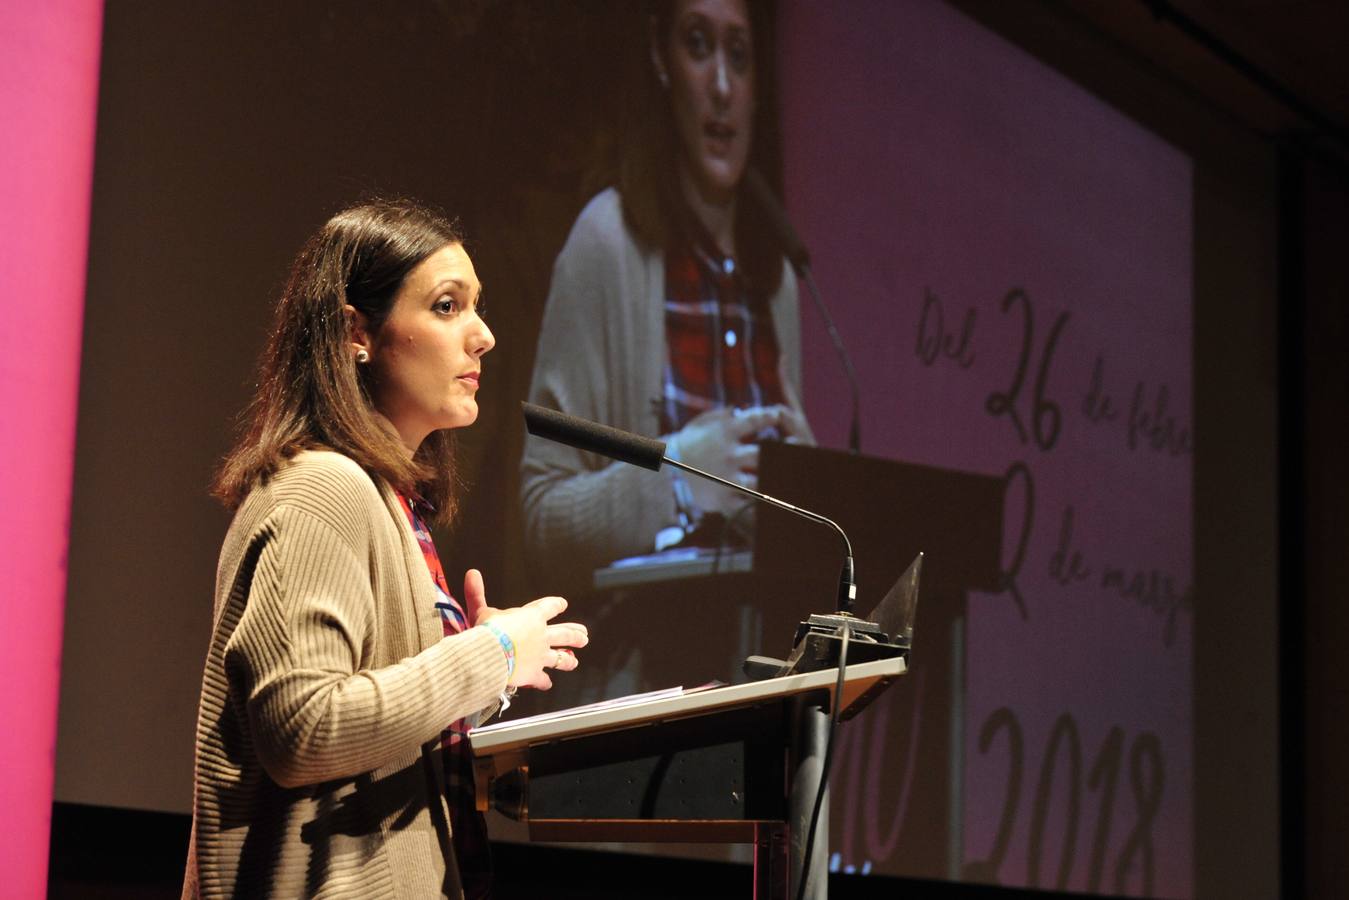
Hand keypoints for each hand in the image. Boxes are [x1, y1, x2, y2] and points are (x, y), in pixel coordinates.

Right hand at [462, 569, 587, 689]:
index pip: (549, 607)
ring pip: (560, 658)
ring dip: (568, 660)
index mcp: (532, 617)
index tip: (563, 604)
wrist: (490, 655)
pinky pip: (542, 679)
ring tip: (575, 661)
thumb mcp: (480, 610)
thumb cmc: (486, 631)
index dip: (556, 605)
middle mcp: (542, 636)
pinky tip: (547, 684)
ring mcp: (540, 656)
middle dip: (575, 635)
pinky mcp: (534, 674)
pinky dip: (544, 682)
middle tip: (584, 636)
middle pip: (564, 634)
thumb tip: (472, 572)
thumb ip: (477, 593)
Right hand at [672, 405, 799, 513]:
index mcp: (725, 433)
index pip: (756, 420)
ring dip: (774, 479)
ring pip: (761, 481)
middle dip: (785, 452)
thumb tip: (743, 410)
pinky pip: (747, 503)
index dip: (771, 416)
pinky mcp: (723, 498)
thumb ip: (725, 416)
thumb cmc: (689, 443)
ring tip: (788, 479)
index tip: (778, 415)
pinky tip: (772, 500)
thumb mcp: (703, 423)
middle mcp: (729, 455)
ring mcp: (727, 478)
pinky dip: (760, 503)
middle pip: (766, 454)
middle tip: (798, 450)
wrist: (664, 471)